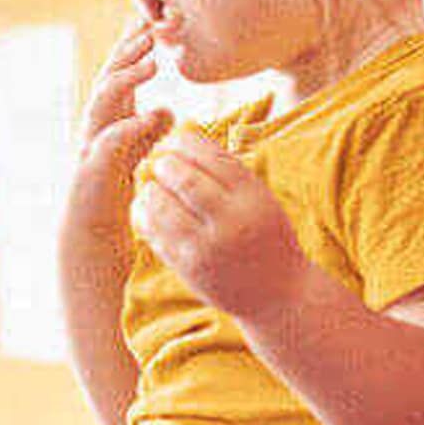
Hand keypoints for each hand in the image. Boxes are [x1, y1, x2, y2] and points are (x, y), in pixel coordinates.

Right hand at [68, 22, 172, 236]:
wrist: (89, 237)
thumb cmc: (112, 195)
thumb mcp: (135, 156)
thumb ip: (147, 131)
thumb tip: (167, 110)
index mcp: (106, 121)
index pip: (117, 76)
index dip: (131, 48)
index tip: (150, 19)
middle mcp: (94, 129)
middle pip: (106, 81)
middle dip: (126, 53)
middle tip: (150, 29)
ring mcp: (89, 150)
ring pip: (101, 105)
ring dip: (124, 81)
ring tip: (150, 63)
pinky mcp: (92, 174)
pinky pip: (108, 145)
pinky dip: (128, 128)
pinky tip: (150, 115)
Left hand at [131, 128, 310, 320]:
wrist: (278, 294)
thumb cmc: (264, 235)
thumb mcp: (259, 198)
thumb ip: (226, 171)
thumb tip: (181, 130)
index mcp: (253, 197)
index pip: (212, 157)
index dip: (185, 143)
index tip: (173, 141)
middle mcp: (231, 221)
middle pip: (184, 181)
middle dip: (164, 165)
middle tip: (157, 163)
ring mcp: (206, 247)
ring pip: (162, 208)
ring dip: (149, 190)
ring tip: (150, 185)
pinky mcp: (187, 267)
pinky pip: (155, 235)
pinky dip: (144, 216)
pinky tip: (145, 208)